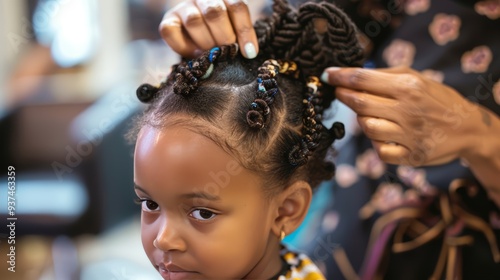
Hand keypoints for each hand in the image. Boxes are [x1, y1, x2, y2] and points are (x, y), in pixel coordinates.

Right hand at [159, 0, 257, 58]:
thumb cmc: (220, 35)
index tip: (249, 53)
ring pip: (194, 21)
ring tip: (212, 56)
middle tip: (227, 52)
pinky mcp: (168, 20)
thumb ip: (239, 37)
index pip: (237, 7)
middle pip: (215, 12)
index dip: (244, 31)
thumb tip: (248, 53)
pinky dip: (184, 47)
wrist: (195, 35)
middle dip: (224, 38)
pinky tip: (195, 55)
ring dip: (205, 43)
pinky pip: (170, 31)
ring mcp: (184, 7)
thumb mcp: (234, 31)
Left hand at [321, 66, 484, 166]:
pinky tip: (383, 134)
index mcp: (408, 87)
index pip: (363, 80)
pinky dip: (376, 143)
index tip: (327, 75)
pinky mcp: (410, 156)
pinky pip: (379, 151)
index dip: (340, 77)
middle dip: (344, 96)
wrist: (466, 128)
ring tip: (367, 114)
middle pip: (360, 104)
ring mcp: (409, 136)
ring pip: (367, 128)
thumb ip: (385, 76)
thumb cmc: (436, 99)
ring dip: (361, 120)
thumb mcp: (416, 78)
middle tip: (339, 92)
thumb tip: (352, 75)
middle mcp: (407, 111)